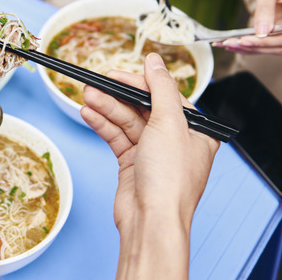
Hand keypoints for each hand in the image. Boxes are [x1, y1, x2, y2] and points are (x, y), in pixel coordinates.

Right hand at [80, 53, 218, 277]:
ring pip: (126, 121)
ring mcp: (152, 152)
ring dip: (106, 108)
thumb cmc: (170, 179)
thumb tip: (154, 61)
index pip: (165, 95)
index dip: (140, 82)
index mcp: (195, 130)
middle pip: (143, 107)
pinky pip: (117, 137)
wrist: (152, 221)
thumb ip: (160, 88)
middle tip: (96, 83)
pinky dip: (103, 125)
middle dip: (118, 95)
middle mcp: (175, 140)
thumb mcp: (169, 123)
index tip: (118, 73)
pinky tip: (89, 114)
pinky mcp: (132, 164)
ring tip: (86, 97)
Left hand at [213, 0, 281, 54]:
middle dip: (257, 46)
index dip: (267, 41)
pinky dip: (254, 43)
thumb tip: (262, 33)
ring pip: (277, 46)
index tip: (244, 40)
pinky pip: (272, 41)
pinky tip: (235, 42)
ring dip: (253, 48)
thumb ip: (265, 9)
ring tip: (229, 44)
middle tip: (230, 44)